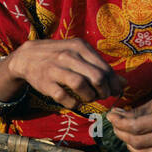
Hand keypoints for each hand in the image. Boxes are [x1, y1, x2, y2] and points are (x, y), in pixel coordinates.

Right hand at [4, 37, 124, 107]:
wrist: (27, 57)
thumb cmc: (59, 56)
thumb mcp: (80, 54)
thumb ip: (100, 67)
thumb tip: (123, 82)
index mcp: (80, 47)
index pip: (104, 68)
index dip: (113, 84)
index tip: (114, 92)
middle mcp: (68, 56)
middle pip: (96, 77)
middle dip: (104, 91)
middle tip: (102, 96)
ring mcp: (56, 69)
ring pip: (81, 85)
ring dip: (89, 97)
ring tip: (89, 98)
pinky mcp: (46, 83)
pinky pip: (64, 97)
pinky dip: (73, 104)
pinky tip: (75, 103)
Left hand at [106, 83, 151, 151]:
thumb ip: (138, 111)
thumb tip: (116, 116)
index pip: (136, 127)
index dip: (119, 122)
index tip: (112, 116)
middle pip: (138, 142)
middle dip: (121, 133)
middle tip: (117, 125)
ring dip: (131, 147)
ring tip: (128, 136)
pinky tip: (142, 149)